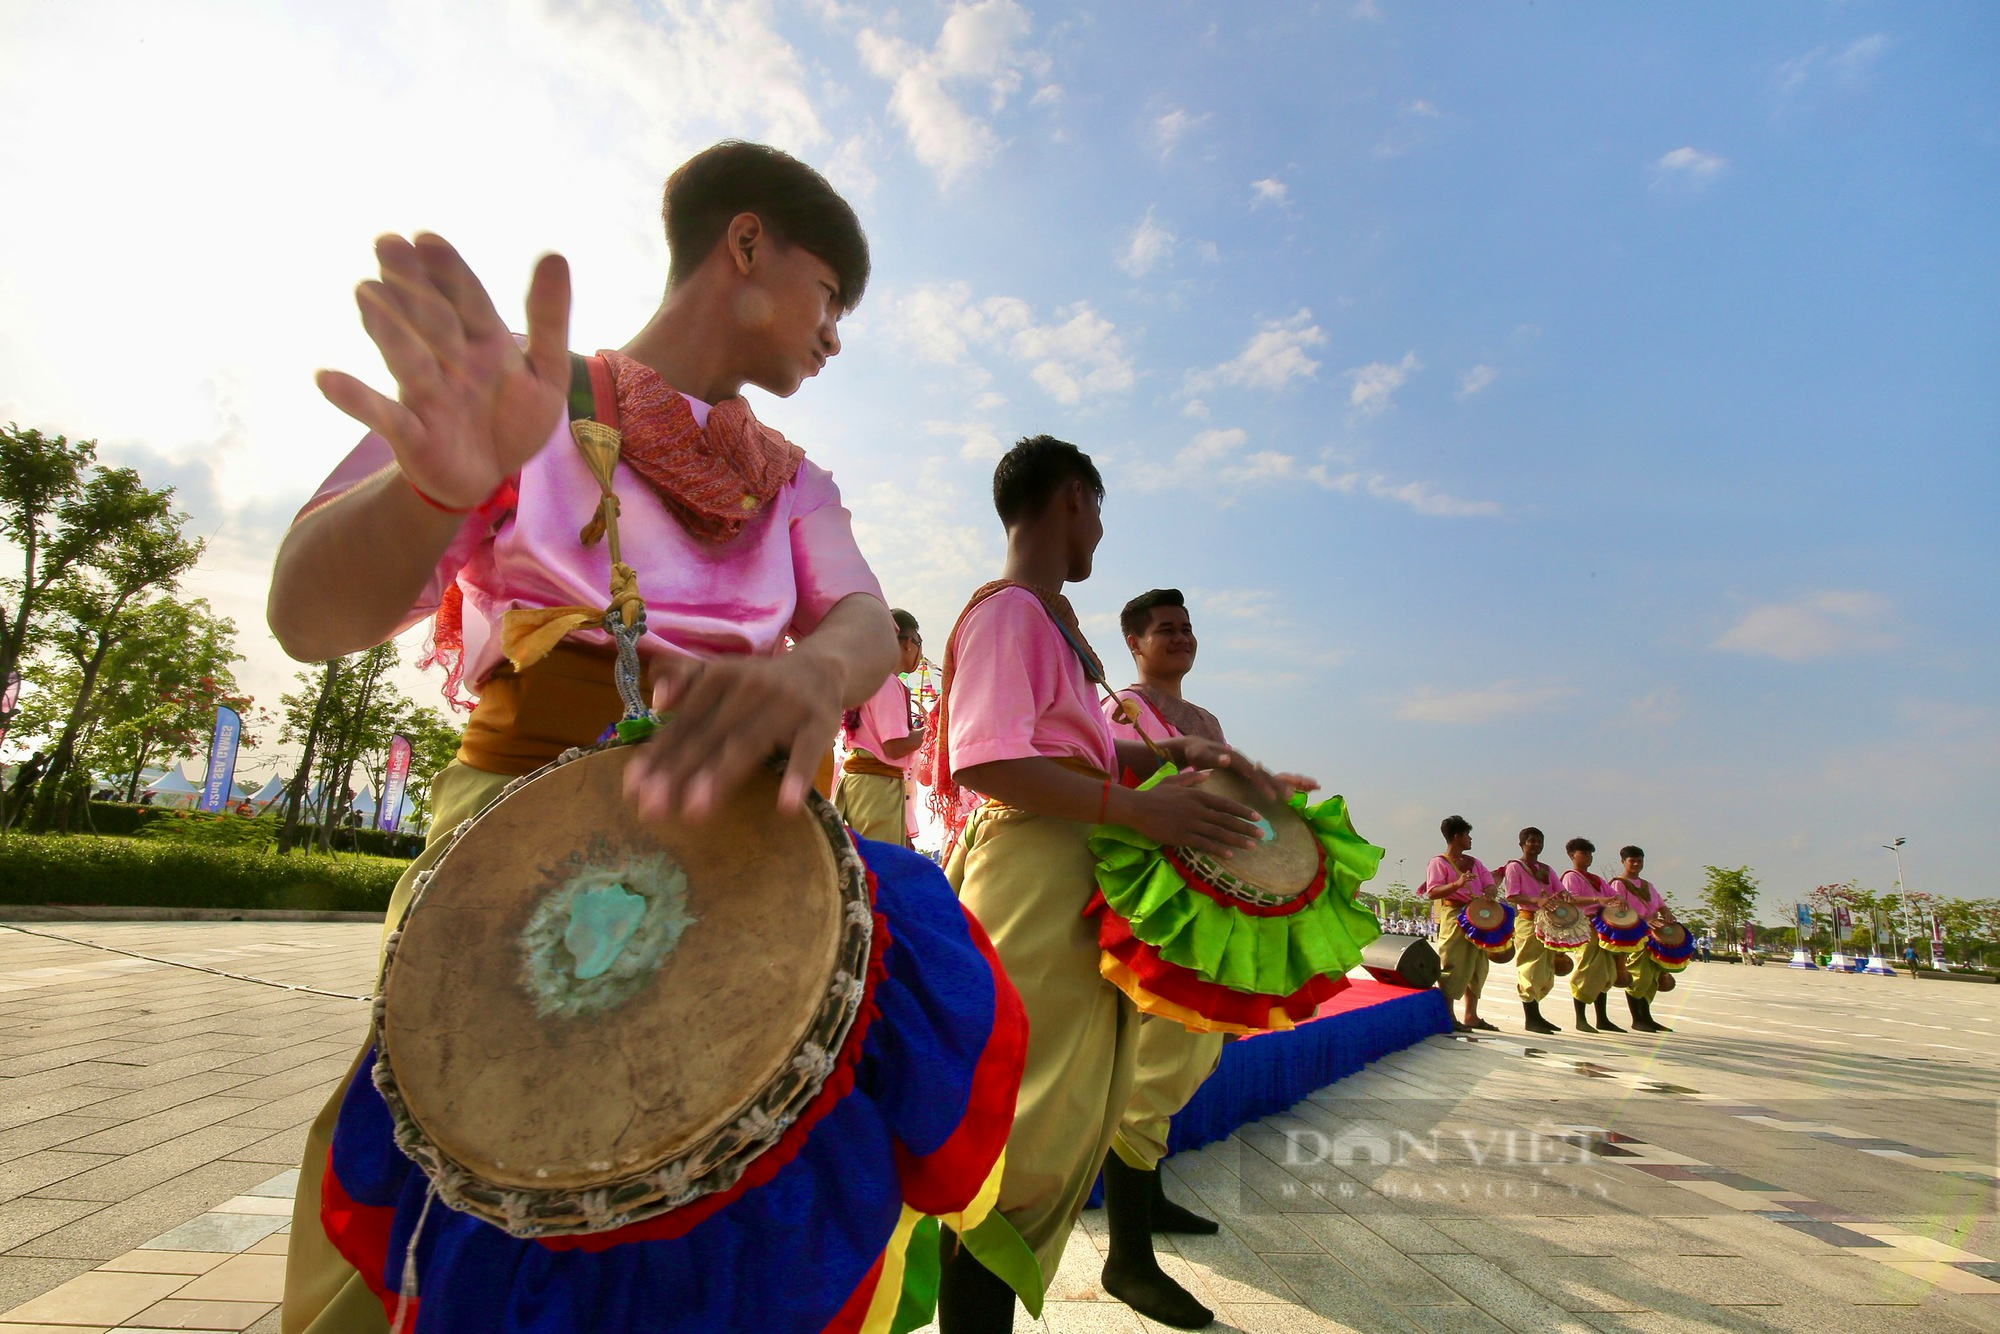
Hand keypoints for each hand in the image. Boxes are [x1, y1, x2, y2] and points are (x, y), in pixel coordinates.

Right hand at [316, 234, 571, 509]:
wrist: (494, 475)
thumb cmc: (515, 416)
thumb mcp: (547, 371)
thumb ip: (550, 318)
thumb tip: (555, 254)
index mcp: (485, 342)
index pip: (467, 300)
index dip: (448, 271)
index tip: (427, 238)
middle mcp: (451, 362)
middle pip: (431, 320)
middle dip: (412, 284)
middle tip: (387, 243)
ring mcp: (428, 396)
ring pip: (408, 359)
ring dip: (389, 329)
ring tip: (366, 292)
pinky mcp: (413, 435)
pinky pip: (384, 416)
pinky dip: (357, 400)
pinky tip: (325, 378)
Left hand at [623, 651, 842, 820]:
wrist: (823, 666)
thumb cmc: (759, 682)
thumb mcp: (720, 673)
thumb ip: (684, 681)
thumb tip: (656, 699)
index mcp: (720, 677)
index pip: (684, 722)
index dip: (658, 755)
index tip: (632, 789)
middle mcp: (750, 687)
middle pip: (709, 735)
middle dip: (679, 772)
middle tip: (652, 808)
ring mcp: (786, 704)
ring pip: (749, 743)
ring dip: (721, 776)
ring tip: (696, 810)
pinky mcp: (820, 721)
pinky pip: (807, 751)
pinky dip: (798, 777)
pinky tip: (785, 806)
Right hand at [1122, 771, 1262, 856]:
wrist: (1137, 807)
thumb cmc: (1154, 794)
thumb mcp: (1174, 781)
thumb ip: (1192, 779)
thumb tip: (1208, 774)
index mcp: (1197, 795)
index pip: (1226, 804)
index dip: (1243, 811)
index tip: (1257, 817)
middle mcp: (1198, 809)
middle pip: (1227, 819)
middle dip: (1246, 827)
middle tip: (1262, 834)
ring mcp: (1191, 823)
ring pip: (1219, 833)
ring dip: (1238, 839)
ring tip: (1252, 845)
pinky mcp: (1182, 836)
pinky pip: (1204, 844)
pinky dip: (1219, 849)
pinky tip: (1230, 853)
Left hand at [1177, 740, 1311, 801]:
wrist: (1194, 747)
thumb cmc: (1195, 752)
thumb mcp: (1200, 754)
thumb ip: (1213, 757)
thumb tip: (1227, 758)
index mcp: (1235, 759)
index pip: (1252, 773)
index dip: (1263, 785)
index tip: (1273, 797)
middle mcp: (1243, 761)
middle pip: (1263, 774)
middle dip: (1277, 785)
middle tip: (1290, 797)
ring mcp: (1243, 766)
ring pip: (1263, 775)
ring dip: (1276, 785)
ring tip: (1290, 796)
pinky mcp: (1241, 771)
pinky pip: (1258, 778)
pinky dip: (1268, 785)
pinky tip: (1275, 795)